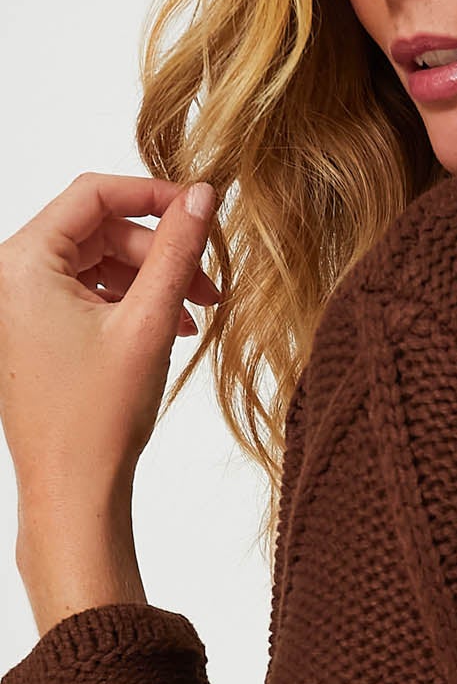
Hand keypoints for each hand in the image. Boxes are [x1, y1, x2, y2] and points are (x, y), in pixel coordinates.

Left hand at [0, 171, 221, 536]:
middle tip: (210, 282)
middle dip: (159, 251)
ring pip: (97, 262)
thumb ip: (177, 250)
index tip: (202, 208)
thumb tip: (202, 195)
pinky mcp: (32, 329)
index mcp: (23, 262)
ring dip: (150, 280)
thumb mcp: (150, 322)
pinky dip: (129, 302)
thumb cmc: (98, 417)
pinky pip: (85, 293)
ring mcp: (18, 304)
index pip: (94, 194)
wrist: (72, 490)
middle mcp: (11, 276)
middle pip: (98, 229)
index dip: (154, 194)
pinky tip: (167, 328)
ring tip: (194, 314)